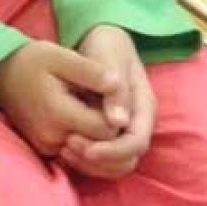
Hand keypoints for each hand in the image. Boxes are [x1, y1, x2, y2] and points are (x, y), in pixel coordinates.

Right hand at [0, 40, 121, 158]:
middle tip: (107, 101)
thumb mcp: (62, 56)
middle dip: (110, 126)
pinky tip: (84, 116)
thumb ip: (91, 71)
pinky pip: (76, 153)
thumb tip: (118, 84)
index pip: (106, 129)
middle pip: (99, 145)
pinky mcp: (44, 150)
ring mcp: (46, 147)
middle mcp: (51, 138)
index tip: (114, 95)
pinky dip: (86, 140)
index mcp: (58, 114)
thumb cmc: (33, 61)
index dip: (117, 114)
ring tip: (94, 106)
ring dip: (98, 135)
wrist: (1, 74)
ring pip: (89, 152)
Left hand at [58, 25, 156, 179]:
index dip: (113, 152)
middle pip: (127, 161)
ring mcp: (123, 131)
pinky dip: (83, 162)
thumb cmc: (106, 44)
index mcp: (144, 106)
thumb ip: (116, 90)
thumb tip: (119, 123)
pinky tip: (62, 148)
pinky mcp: (107, 135)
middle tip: (68, 146)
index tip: (87, 150)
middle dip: (99, 162)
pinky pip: (101, 161)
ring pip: (114, 166)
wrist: (100, 39)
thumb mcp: (110, 58)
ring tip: (63, 148)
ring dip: (90, 165)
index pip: (137, 142)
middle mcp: (137, 123)